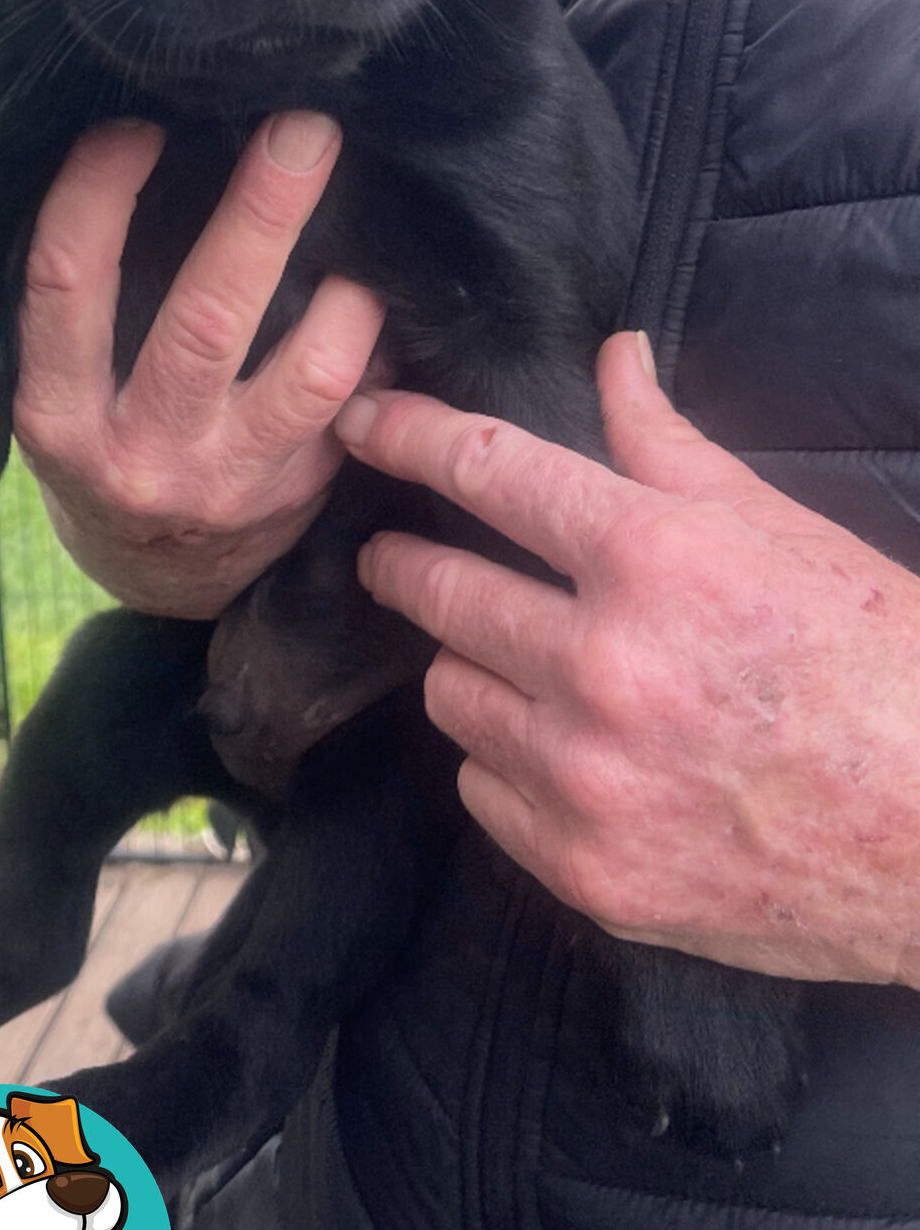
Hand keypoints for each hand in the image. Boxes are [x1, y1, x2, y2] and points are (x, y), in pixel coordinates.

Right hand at [14, 113, 385, 616]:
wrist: (156, 577)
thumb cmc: (99, 444)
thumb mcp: (59, 390)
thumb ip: (80, 304)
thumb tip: (142, 148)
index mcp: (58, 418)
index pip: (67, 286)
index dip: (97, 193)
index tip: (137, 120)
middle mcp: (144, 457)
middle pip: (207, 320)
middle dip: (262, 212)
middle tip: (305, 126)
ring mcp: (230, 485)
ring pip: (312, 373)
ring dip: (349, 288)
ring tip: (367, 220)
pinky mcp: (299, 498)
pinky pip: (358, 404)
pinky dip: (380, 340)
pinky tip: (387, 289)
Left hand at [336, 332, 919, 987]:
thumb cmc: (884, 671)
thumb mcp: (787, 535)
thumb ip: (671, 450)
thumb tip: (612, 360)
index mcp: (658, 561)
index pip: (488, 471)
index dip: (408, 437)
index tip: (362, 423)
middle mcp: (605, 667)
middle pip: (441, 590)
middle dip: (403, 562)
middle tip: (393, 556)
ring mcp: (588, 779)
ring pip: (451, 694)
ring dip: (471, 667)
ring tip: (519, 664)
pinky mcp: (585, 869)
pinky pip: (482, 790)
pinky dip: (506, 764)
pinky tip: (561, 753)